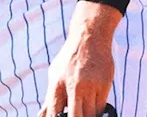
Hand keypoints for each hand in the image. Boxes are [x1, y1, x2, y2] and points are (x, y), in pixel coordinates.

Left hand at [38, 1, 121, 116]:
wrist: (88, 37)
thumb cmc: (69, 59)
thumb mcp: (54, 75)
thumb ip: (50, 97)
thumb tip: (42, 116)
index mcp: (57, 83)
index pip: (54, 112)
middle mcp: (74, 85)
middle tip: (75, 115)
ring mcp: (90, 85)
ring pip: (91, 114)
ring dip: (87, 116)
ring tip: (83, 111)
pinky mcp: (104, 84)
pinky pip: (101, 107)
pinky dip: (97, 111)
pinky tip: (93, 108)